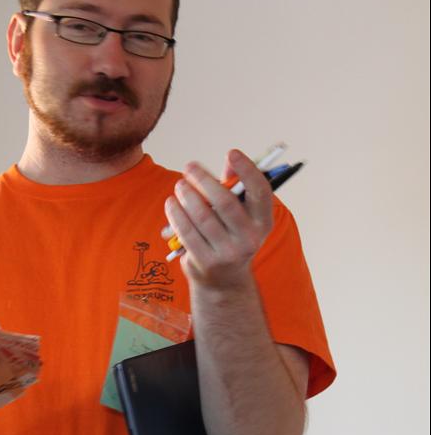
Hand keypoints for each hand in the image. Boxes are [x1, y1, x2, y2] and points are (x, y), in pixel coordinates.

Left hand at [165, 149, 273, 289]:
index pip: (260, 191)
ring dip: (186, 195)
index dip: (247, 170)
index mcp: (262, 222)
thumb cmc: (231, 236)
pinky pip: (186, 232)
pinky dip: (176, 213)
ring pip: (201, 215)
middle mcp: (250, 238)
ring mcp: (228, 253)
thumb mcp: (241, 216)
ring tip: (180, 185)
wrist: (224, 281)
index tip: (231, 152)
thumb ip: (236, 188)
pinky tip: (171, 203)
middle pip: (225, 201)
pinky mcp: (206, 262)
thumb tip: (229, 161)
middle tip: (190, 168)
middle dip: (204, 179)